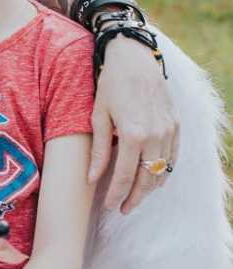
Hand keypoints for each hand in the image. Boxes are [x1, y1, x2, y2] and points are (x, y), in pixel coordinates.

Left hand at [89, 35, 178, 212]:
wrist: (135, 58)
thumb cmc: (110, 85)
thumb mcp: (97, 116)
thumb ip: (97, 150)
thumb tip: (92, 178)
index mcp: (133, 135)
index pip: (125, 176)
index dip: (116, 194)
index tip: (109, 205)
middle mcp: (155, 136)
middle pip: (147, 179)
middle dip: (134, 198)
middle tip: (122, 209)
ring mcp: (169, 130)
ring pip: (163, 171)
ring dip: (149, 187)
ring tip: (134, 196)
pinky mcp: (176, 125)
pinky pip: (173, 157)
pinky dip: (164, 171)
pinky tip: (152, 179)